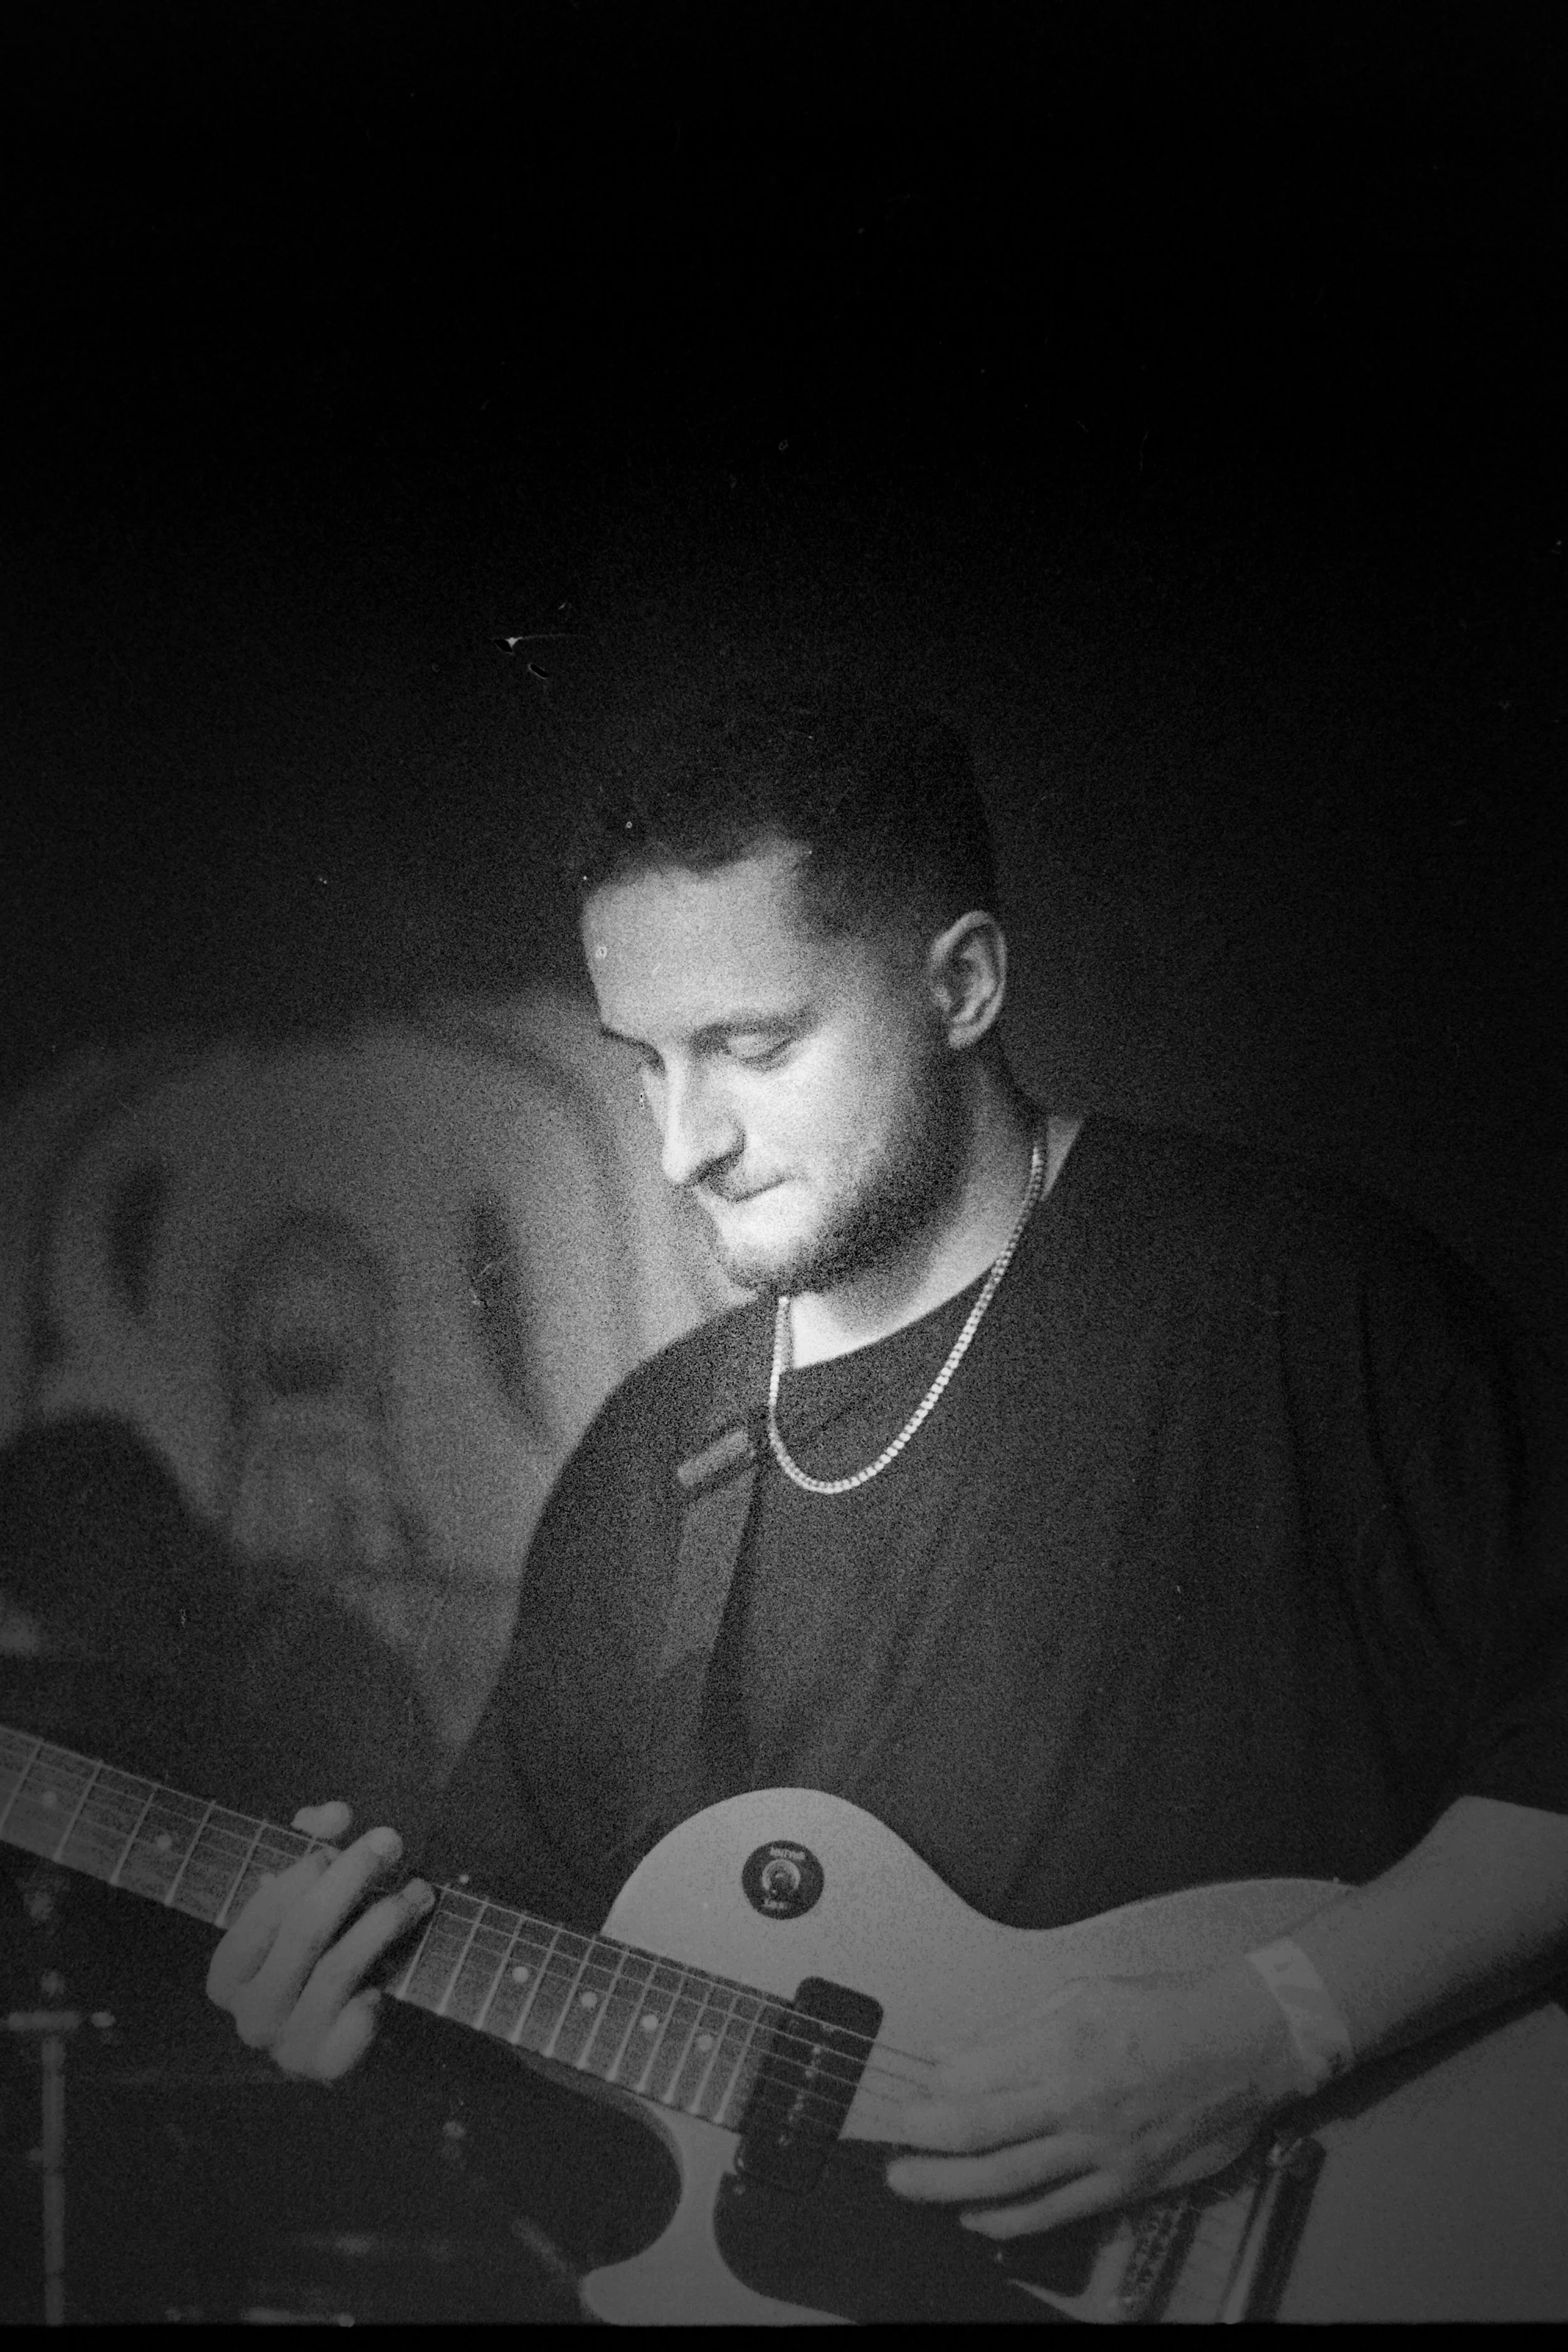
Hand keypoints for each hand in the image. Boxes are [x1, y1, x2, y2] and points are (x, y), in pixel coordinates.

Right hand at [206, 1799, 435, 2080]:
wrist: (331, 2020)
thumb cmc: (313, 1941)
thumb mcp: (302, 1888)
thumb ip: (312, 1838)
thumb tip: (334, 1815)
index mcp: (227, 1973)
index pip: (268, 1908)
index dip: (311, 1868)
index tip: (342, 1842)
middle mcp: (248, 2014)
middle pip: (306, 1930)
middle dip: (354, 1876)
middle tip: (392, 1842)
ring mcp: (285, 2046)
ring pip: (340, 1969)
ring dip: (385, 1920)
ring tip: (418, 1891)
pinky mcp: (326, 2065)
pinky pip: (357, 2024)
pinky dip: (375, 1994)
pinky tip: (387, 1974)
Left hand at [885, 1962, 1297, 2238]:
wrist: (1244, 2041)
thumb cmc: (1164, 2007)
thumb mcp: (1081, 1992)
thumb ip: (1013, 2029)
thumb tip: (955, 2055)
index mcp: (1063, 2043)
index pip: (974, 2078)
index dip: (932, 2090)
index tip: (910, 2092)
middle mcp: (1077, 2101)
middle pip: (979, 2133)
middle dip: (923, 2144)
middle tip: (891, 2150)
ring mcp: (1101, 2148)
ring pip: (1009, 2179)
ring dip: (949, 2187)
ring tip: (911, 2185)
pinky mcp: (1125, 2182)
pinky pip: (1056, 2210)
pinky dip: (1010, 2219)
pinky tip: (976, 2217)